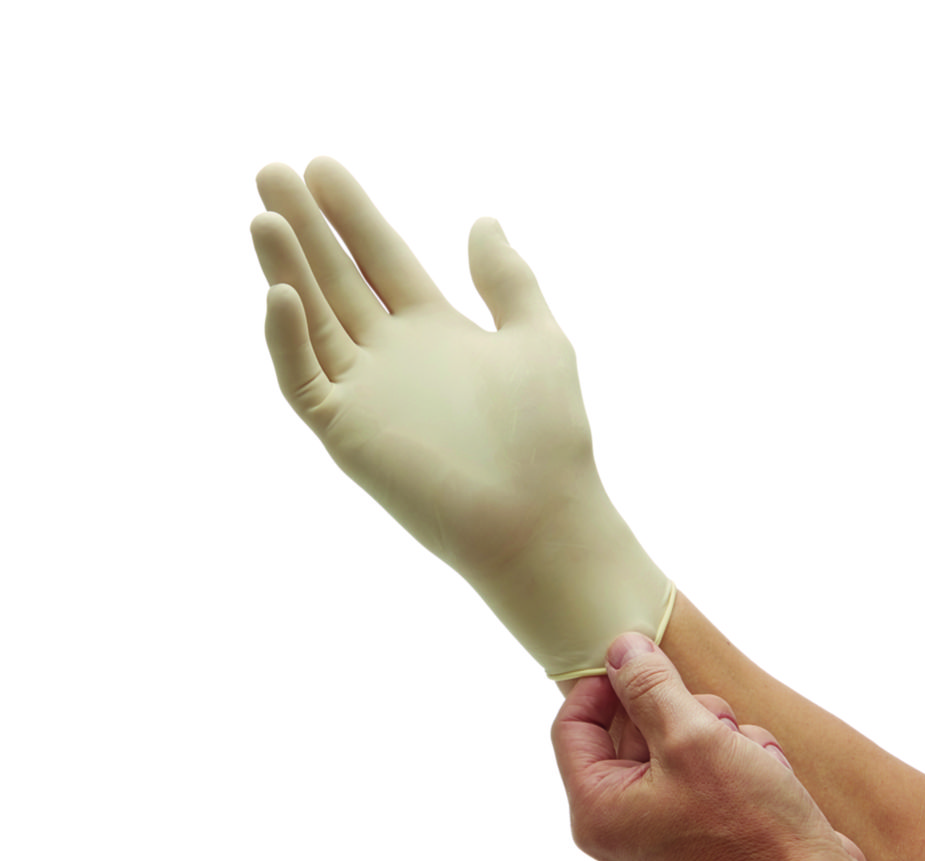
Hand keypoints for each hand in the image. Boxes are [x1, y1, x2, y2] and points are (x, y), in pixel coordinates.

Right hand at [251, 159, 591, 575]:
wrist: (539, 516)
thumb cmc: (546, 432)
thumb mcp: (535, 336)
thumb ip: (507, 279)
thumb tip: (484, 218)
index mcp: (433, 329)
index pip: (380, 259)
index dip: (352, 214)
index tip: (322, 166)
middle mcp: (392, 356)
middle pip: (336, 279)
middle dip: (305, 227)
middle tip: (270, 173)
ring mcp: (365, 392)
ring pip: (312, 320)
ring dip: (286, 269)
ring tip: (264, 216)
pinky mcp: (347, 431)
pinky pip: (303, 380)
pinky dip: (288, 340)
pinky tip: (281, 293)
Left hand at [552, 632, 872, 860]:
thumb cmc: (749, 829)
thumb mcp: (691, 737)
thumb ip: (648, 686)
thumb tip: (620, 649)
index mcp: (597, 811)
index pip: (573, 726)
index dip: (602, 683)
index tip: (639, 658)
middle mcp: (623, 830)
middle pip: (632, 734)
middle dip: (679, 713)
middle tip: (714, 720)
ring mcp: (665, 839)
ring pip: (678, 748)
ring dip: (717, 736)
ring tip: (750, 755)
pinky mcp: (705, 843)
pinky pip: (707, 777)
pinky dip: (738, 764)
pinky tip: (768, 778)